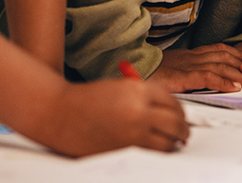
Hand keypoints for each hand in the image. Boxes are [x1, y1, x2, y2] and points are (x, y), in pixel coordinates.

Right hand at [22, 77, 189, 156]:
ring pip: (167, 141)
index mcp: (139, 90)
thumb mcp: (121, 87)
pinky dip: (159, 151)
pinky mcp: (123, 149)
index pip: (173, 101)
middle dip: (183, 127)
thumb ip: (146, 95)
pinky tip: (159, 148)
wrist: (57, 112)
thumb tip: (169, 110)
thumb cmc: (85, 99)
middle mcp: (138, 110)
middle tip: (184, 131)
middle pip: (175, 121)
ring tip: (175, 141)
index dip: (180, 110)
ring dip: (175, 142)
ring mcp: (132, 131)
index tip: (181, 115)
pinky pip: (151, 152)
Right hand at [149, 43, 241, 92]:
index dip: (238, 55)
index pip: (219, 50)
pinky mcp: (182, 76)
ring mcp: (187, 65)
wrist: (129, 72)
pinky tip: (235, 88)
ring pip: (221, 66)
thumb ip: (186, 72)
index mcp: (190, 54)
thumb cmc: (147, 73)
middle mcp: (191, 57)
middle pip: (225, 58)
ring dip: (241, 74)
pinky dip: (223, 82)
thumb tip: (198, 80)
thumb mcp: (170, 70)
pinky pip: (207, 77)